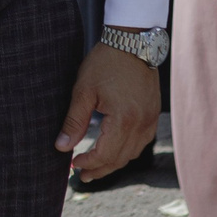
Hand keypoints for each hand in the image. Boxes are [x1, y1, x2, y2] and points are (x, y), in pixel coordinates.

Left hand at [56, 39, 159, 181]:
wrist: (132, 41)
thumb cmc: (105, 62)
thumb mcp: (83, 91)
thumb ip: (74, 122)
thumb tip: (61, 147)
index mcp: (124, 119)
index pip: (105, 154)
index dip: (88, 163)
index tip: (72, 165)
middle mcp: (142, 123)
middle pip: (121, 158)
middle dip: (100, 169)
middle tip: (82, 176)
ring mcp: (151, 119)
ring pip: (133, 152)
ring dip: (114, 162)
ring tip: (96, 167)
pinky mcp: (154, 113)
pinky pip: (142, 141)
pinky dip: (127, 150)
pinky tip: (115, 150)